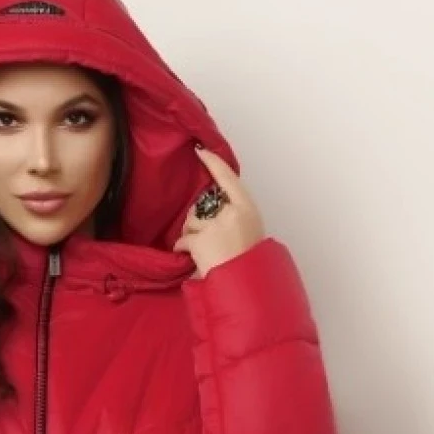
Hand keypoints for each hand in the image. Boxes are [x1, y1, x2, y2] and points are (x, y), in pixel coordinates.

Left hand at [173, 148, 264, 276]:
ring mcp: (216, 225)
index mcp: (247, 208)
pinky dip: (183, 247)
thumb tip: (212, 213)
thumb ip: (234, 218)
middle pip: (205, 204)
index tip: (201, 150)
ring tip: (201, 250)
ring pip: (192, 221)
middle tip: (205, 237)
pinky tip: (188, 256)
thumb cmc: (248, 263)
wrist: (245, 283)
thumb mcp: (250, 233)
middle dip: (199, 218)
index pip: (228, 178)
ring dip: (191, 234)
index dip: (213, 163)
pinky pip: (184, 239)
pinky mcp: (201, 239)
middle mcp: (232, 212)